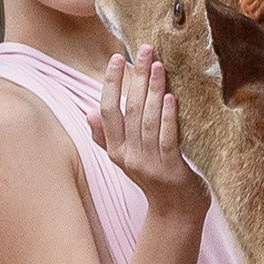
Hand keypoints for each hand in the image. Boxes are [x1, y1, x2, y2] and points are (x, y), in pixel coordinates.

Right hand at [89, 46, 209, 222]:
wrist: (176, 214)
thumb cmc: (155, 181)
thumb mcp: (126, 160)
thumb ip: (107, 137)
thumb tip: (88, 114)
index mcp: (115, 149)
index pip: (108, 110)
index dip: (111, 83)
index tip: (117, 58)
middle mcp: (128, 156)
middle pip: (130, 109)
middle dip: (137, 77)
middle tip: (145, 49)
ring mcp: (149, 164)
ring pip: (148, 121)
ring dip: (154, 91)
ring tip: (159, 66)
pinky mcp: (170, 170)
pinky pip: (168, 139)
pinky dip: (169, 117)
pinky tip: (171, 97)